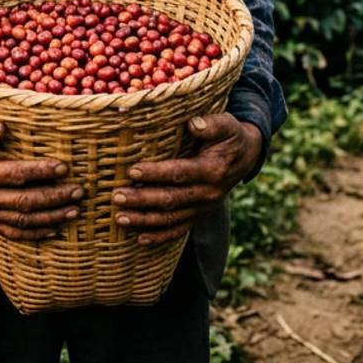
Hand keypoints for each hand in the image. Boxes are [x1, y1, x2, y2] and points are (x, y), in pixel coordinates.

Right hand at [0, 118, 81, 241]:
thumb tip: (0, 128)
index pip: (14, 175)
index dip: (40, 172)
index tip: (63, 167)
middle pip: (23, 202)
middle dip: (54, 198)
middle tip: (79, 191)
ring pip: (21, 221)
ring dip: (50, 218)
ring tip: (74, 211)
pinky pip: (11, 233)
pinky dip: (34, 234)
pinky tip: (54, 231)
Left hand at [111, 114, 263, 245]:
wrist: (246, 158)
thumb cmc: (229, 136)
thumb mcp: (227, 125)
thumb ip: (212, 124)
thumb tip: (193, 123)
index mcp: (212, 170)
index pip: (179, 173)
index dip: (156, 173)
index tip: (132, 171)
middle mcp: (207, 193)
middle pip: (170, 200)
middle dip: (141, 200)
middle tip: (116, 196)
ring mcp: (203, 208)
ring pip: (171, 219)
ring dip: (144, 220)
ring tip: (119, 218)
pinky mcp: (198, 215)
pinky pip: (179, 230)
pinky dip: (159, 237)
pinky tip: (140, 239)